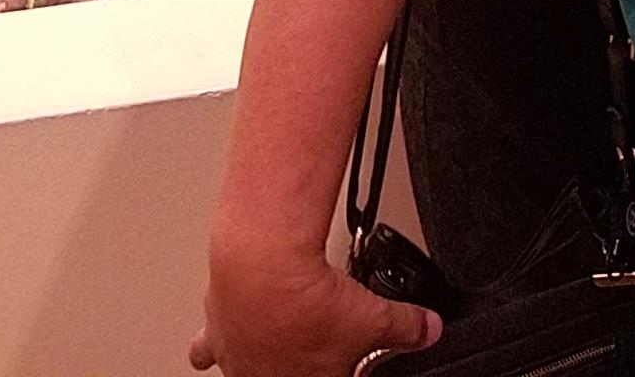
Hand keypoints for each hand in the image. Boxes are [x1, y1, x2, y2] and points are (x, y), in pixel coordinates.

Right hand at [190, 239, 440, 376]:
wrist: (263, 268)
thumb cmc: (307, 304)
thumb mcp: (372, 317)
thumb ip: (405, 328)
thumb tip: (430, 330)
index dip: (339, 367)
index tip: (341, 359)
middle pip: (280, 376)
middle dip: (297, 365)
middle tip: (308, 348)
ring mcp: (235, 360)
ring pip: (236, 376)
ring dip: (252, 366)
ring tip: (266, 351)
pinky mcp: (215, 331)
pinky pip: (205, 347)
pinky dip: (212, 341)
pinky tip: (218, 333)